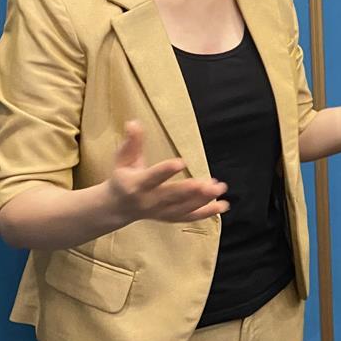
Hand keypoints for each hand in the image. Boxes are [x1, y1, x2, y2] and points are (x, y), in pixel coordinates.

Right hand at [106, 121, 228, 224]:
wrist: (117, 207)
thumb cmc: (123, 177)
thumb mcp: (123, 159)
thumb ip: (131, 142)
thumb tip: (133, 122)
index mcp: (136, 184)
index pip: (152, 177)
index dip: (166, 171)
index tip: (181, 162)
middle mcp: (149, 201)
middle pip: (171, 196)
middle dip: (190, 190)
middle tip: (210, 184)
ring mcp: (160, 212)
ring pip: (183, 208)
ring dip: (203, 200)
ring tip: (220, 189)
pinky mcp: (170, 217)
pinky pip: (189, 217)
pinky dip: (206, 213)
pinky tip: (223, 206)